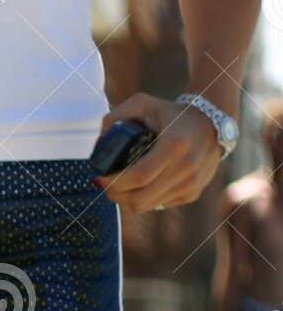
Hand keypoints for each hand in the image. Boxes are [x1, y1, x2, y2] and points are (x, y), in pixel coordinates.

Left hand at [94, 93, 227, 212]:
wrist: (213, 120)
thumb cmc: (173, 113)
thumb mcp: (144, 103)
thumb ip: (116, 116)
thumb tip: (98, 145)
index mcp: (174, 145)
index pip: (137, 177)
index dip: (113, 182)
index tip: (98, 177)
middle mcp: (186, 168)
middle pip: (139, 200)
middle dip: (116, 194)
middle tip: (107, 183)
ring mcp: (191, 183)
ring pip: (146, 206)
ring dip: (128, 198)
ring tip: (121, 184)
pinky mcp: (193, 193)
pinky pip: (159, 204)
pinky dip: (146, 197)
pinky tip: (144, 184)